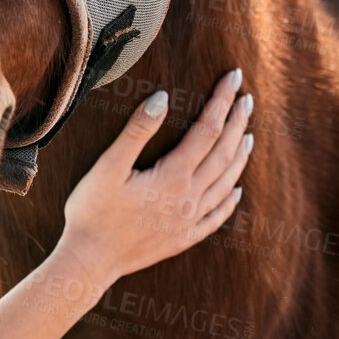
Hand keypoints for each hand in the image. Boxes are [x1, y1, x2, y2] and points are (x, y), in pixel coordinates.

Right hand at [56, 68, 252, 292]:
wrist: (90, 261)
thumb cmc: (92, 212)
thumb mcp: (108, 166)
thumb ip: (137, 130)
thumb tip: (163, 97)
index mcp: (173, 176)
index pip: (206, 129)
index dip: (221, 101)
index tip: (233, 78)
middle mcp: (189, 198)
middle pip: (223, 154)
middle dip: (236, 124)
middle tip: (248, 100)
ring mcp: (189, 221)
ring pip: (225, 183)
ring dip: (239, 158)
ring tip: (248, 137)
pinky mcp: (183, 239)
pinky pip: (216, 217)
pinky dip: (230, 201)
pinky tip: (236, 191)